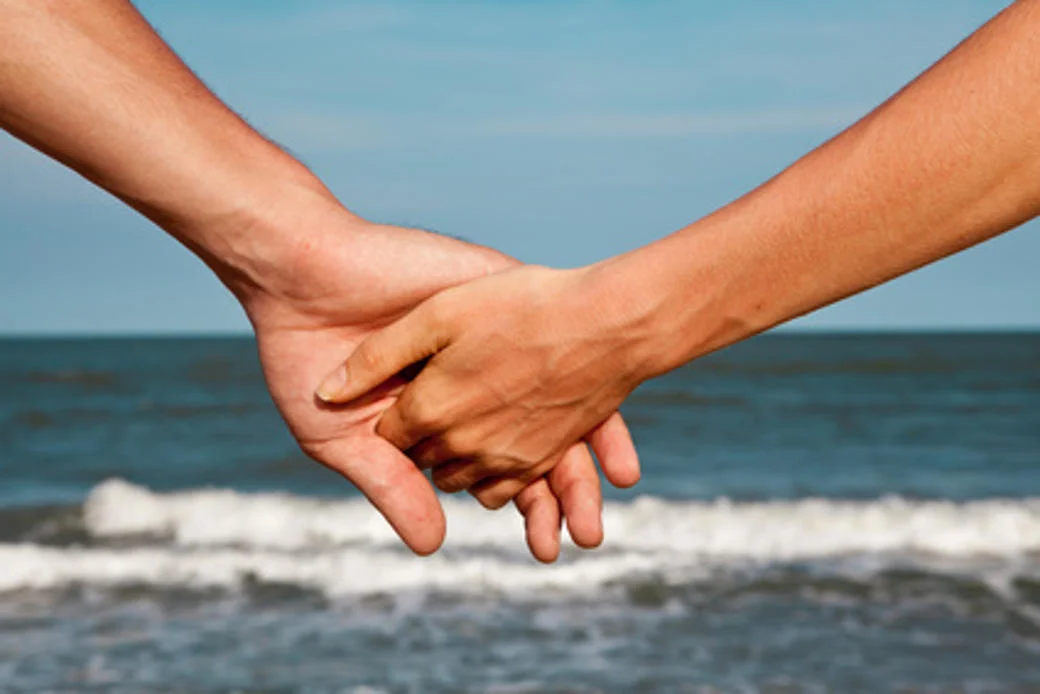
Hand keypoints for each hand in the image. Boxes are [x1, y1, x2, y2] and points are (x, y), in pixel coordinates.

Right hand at [243, 202, 637, 559]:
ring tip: (607, 492)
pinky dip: (579, 381)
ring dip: (584, 448)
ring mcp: (490, 341)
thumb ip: (392, 484)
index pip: (497, 463)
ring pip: (556, 397)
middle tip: (587, 533)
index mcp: (444, 413)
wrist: (297, 279)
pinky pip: (555, 341)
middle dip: (562, 489)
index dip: (524, 503)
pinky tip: (602, 421)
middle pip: (538, 438)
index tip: (546, 543)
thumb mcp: (344, 437)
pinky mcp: (496, 300)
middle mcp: (477, 380)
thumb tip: (434, 546)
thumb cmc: (307, 358)